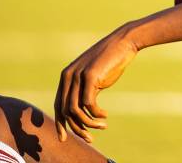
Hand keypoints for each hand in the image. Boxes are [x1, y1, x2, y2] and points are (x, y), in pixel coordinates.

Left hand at [54, 27, 137, 141]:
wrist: (123, 43)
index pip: (58, 104)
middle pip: (65, 111)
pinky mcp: (90, 76)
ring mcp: (78, 75)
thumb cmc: (110, 61)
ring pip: (76, 110)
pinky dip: (96, 114)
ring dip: (88, 124)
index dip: (61, 123)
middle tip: (90, 138)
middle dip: (76, 128)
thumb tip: (83, 111)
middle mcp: (68, 76)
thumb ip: (85, 91)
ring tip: (102, 126)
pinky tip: (105, 115)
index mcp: (66, 76)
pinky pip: (88, 104)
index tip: (65, 138)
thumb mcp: (94, 78)